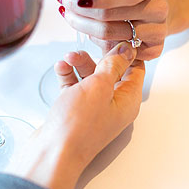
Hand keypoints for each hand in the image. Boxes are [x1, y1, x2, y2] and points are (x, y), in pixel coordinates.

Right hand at [14, 42, 145, 188]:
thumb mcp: (99, 86)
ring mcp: (93, 109)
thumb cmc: (77, 125)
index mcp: (127, 101)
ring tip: (67, 58)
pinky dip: (68, 76)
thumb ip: (113, 65)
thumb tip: (127, 49)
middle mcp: (113, 105)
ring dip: (79, 65)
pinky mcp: (75, 112)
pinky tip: (60, 68)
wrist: (52, 152)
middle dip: (96, 57)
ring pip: (90, 78)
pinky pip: (75, 88)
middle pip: (111, 72)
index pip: (136, 69)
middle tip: (83, 47)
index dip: (127, 51)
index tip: (114, 36)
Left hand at [58, 0, 168, 59]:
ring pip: (111, 35)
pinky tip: (91, 31)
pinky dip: (98, 43)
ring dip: (84, 27)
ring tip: (72, 16)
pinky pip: (117, 51)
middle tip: (65, 5)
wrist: (154, 4)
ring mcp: (159, 31)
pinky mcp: (153, 50)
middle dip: (81, 12)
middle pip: (112, 16)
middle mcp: (160, 7)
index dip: (100, 0)